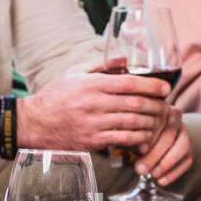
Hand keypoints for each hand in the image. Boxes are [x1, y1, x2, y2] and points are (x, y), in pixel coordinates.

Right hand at [18, 71, 169, 151]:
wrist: (35, 123)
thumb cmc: (55, 96)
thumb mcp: (74, 73)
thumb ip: (100, 64)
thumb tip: (125, 58)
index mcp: (91, 84)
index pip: (129, 83)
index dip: (151, 85)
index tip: (165, 88)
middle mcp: (93, 104)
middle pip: (134, 103)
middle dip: (155, 104)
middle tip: (166, 104)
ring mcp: (93, 124)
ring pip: (132, 123)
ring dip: (150, 122)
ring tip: (159, 119)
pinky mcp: (92, 141)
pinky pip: (123, 139)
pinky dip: (138, 138)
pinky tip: (146, 135)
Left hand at [131, 106, 193, 185]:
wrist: (149, 131)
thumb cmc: (133, 128)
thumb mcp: (130, 126)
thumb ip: (130, 132)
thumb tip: (129, 143)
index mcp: (160, 108)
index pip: (159, 122)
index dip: (150, 137)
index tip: (139, 150)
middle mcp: (175, 118)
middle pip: (169, 137)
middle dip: (154, 155)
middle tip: (140, 169)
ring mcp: (184, 133)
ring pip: (181, 148)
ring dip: (166, 164)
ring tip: (152, 175)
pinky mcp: (189, 148)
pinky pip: (187, 161)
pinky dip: (174, 172)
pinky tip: (161, 180)